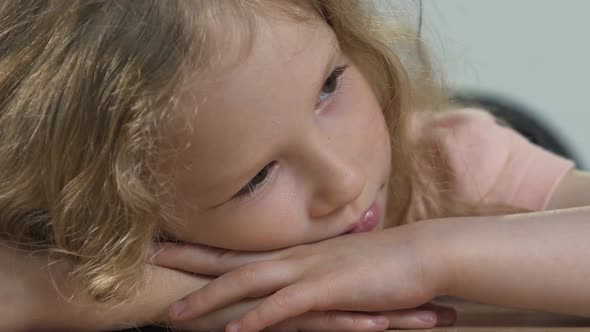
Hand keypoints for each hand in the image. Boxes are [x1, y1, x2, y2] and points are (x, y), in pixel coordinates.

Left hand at [152, 223, 450, 331]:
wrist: (424, 254)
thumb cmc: (383, 264)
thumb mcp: (340, 268)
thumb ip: (313, 274)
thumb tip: (294, 282)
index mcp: (295, 254)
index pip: (239, 249)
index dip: (202, 247)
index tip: (169, 246)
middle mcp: (295, 257)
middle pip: (232, 258)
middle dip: (188, 258)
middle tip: (148, 256)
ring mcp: (310, 271)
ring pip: (250, 281)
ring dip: (211, 298)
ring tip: (174, 314)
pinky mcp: (330, 290)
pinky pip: (287, 305)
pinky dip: (259, 317)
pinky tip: (234, 331)